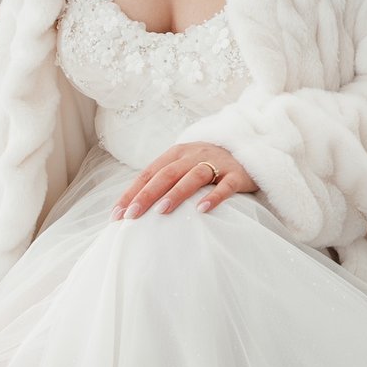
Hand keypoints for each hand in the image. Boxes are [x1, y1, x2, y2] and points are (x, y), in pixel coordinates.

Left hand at [115, 143, 254, 218]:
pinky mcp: (236, 175)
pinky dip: (214, 197)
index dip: (132, 193)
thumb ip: (163, 179)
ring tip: (161, 211)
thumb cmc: (208, 164)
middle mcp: (194, 156)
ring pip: (193, 177)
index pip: (149, 173)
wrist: (248, 150)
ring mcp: (216, 164)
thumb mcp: (184, 165)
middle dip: (147, 195)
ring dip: (176, 193)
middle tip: (132, 216)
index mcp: (176, 154)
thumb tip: (133, 206)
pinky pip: (224, 186)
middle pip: (166, 174)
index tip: (117, 215)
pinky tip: (202, 210)